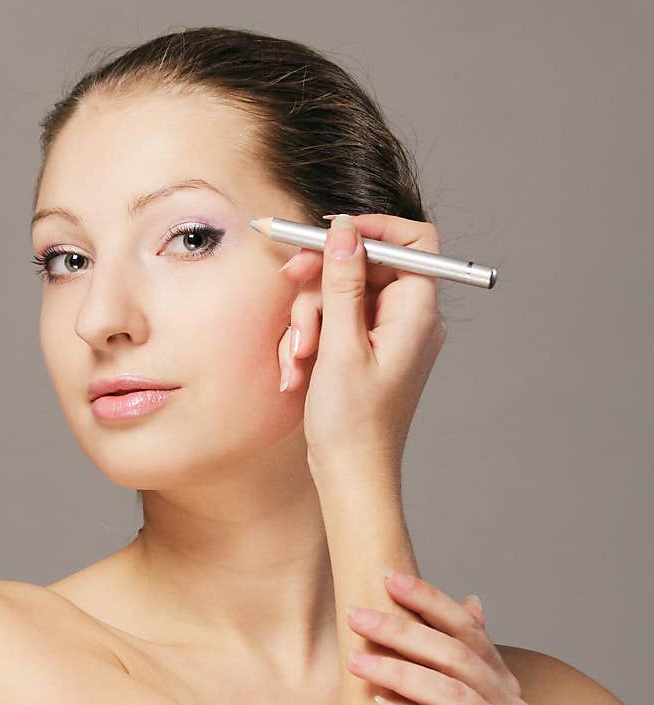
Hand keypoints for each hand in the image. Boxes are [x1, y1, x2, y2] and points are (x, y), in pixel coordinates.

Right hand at [277, 213, 446, 472]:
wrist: (351, 475)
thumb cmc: (353, 423)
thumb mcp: (341, 346)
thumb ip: (343, 282)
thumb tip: (345, 230)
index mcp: (416, 312)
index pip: (411, 242)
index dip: (370, 229)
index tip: (329, 233)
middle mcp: (406, 319)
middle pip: (363, 266)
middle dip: (320, 281)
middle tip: (288, 281)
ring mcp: (385, 336)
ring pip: (340, 295)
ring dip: (308, 321)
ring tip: (296, 359)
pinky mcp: (364, 352)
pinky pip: (334, 324)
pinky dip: (311, 341)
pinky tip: (296, 370)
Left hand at [343, 571, 542, 704]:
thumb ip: (460, 664)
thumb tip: (472, 601)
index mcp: (503, 684)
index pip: (467, 629)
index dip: (429, 600)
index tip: (387, 577)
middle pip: (456, 656)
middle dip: (403, 630)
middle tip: (357, 615)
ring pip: (453, 695)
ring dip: (399, 673)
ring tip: (356, 661)